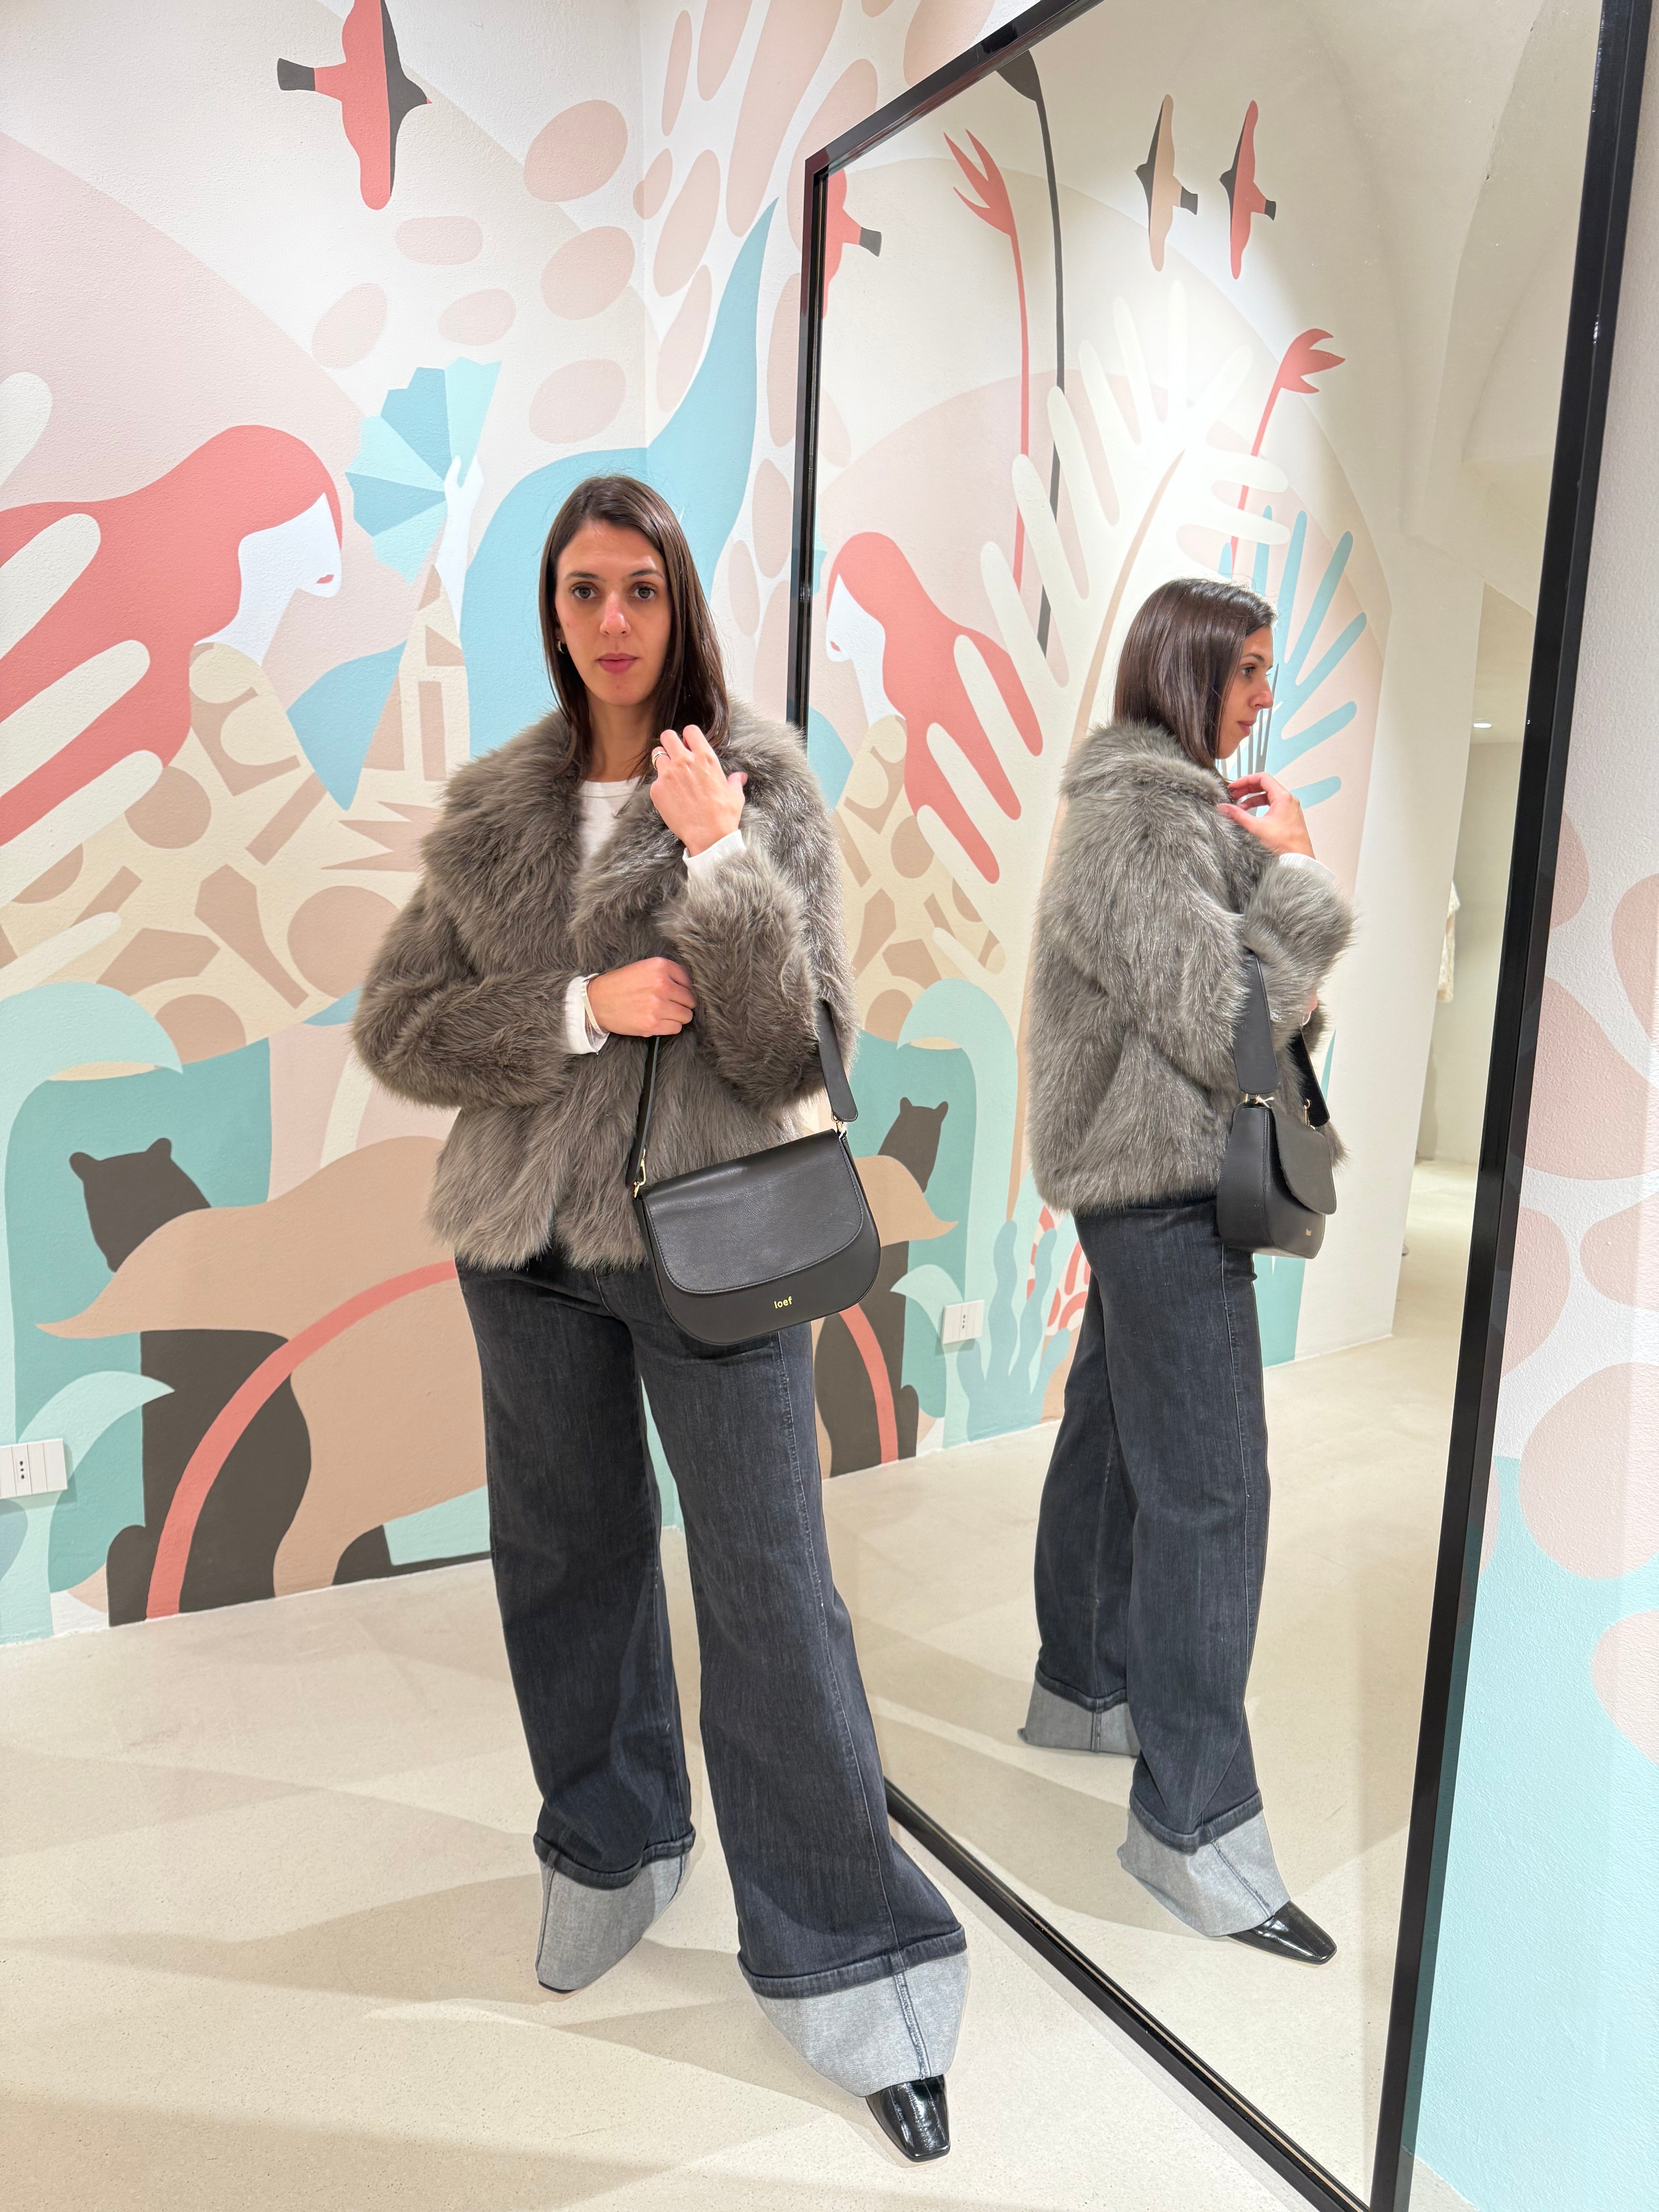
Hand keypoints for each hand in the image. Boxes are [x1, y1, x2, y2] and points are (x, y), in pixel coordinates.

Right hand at [585, 958, 695, 1037]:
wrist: (596, 1002)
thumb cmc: (619, 985)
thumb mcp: (642, 968)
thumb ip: (665, 973)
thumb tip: (687, 987)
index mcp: (659, 967)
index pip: (687, 980)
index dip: (683, 988)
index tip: (676, 992)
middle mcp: (662, 985)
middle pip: (689, 999)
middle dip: (682, 1003)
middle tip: (670, 1004)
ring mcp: (658, 1006)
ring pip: (686, 1015)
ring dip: (678, 1016)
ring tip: (665, 1013)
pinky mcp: (653, 1024)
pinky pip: (676, 1028)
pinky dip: (670, 1026)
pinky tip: (659, 1021)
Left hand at [648, 724, 744, 855]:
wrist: (709, 836)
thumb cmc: (724, 815)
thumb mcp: (734, 795)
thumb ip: (734, 781)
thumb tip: (740, 777)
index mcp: (705, 758)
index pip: (690, 730)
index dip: (688, 737)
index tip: (689, 746)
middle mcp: (685, 761)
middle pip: (667, 736)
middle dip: (670, 743)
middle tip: (674, 755)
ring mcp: (668, 774)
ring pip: (657, 754)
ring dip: (662, 761)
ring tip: (670, 775)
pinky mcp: (657, 789)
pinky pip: (655, 780)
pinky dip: (661, 786)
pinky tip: (670, 798)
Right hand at [1218, 772, 1314, 859]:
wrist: (1299, 860)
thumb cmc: (1284, 844)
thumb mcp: (1256, 828)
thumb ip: (1238, 815)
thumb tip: (1223, 807)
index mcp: (1283, 797)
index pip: (1262, 778)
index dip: (1245, 780)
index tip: (1233, 787)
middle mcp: (1288, 800)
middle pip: (1265, 786)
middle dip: (1247, 789)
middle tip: (1234, 795)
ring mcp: (1289, 808)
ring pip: (1268, 796)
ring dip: (1252, 799)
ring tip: (1239, 808)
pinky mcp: (1289, 817)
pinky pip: (1273, 806)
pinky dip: (1260, 807)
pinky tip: (1251, 816)